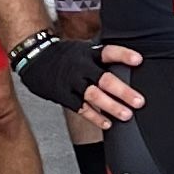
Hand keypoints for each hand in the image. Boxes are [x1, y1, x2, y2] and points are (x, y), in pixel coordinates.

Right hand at [14, 34, 142, 121]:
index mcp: (89, 53)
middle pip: (104, 79)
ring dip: (111, 107)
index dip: (123, 55)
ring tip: (126, 115)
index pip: (109, 52)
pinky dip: (94, 117)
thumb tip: (130, 64)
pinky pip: (81, 108)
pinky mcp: (64, 95)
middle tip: (138, 101)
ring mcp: (72, 82)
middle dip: (122, 91)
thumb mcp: (83, 49)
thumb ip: (102, 58)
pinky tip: (107, 124)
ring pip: (93, 96)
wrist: (34, 57)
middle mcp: (82, 67)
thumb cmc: (64, 56)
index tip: (138, 60)